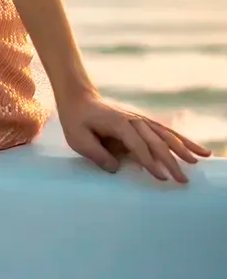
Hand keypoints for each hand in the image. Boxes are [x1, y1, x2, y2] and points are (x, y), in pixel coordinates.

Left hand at [57, 90, 208, 183]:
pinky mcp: (143, 123)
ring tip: (201, 159)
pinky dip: (181, 139)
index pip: (138, 145)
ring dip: (183, 147)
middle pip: (157, 141)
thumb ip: (97, 155)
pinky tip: (194, 148)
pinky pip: (165, 131)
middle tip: (183, 180)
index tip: (162, 178)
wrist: (79, 97)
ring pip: (166, 134)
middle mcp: (134, 120)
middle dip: (172, 161)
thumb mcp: (78, 139)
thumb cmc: (76, 120)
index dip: (150, 162)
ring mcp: (140, 120)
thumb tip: (116, 169)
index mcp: (119, 124)